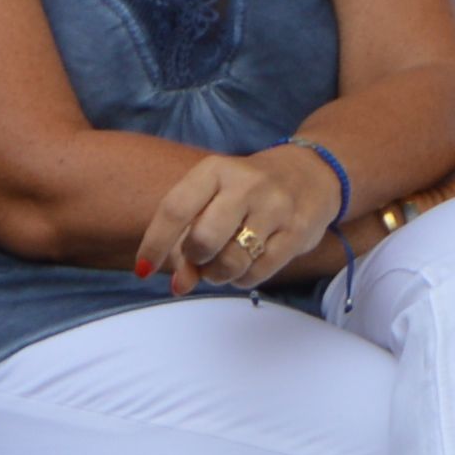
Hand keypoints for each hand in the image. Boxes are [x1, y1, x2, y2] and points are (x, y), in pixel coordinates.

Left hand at [135, 139, 338, 292]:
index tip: (143, 269)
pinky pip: (259, 273)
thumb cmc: (247, 192)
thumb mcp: (213, 200)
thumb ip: (187, 239)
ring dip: (219, 275)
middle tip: (200, 258)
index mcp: (215, 170)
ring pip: (231, 262)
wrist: (311, 173)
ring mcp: (275, 207)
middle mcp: (245, 184)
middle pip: (202, 240)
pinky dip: (243, 279)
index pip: (174, 209)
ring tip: (223, 264)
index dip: (154, 244)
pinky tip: (246, 266)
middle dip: (195, 260)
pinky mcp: (297, 231)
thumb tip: (178, 284)